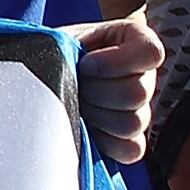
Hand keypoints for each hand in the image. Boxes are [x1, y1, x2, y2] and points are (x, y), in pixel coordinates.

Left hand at [62, 10, 161, 164]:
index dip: (114, 62)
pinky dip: (106, 142)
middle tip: (76, 88)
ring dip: (98, 116)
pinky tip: (88, 128)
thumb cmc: (51, 58)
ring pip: (133, 123)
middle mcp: (145, 76)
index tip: (85, 65)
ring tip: (78, 106)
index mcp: (135, 42)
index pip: (151, 53)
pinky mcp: (131, 141)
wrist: (39, 84)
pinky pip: (132, 149)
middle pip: (138, 93)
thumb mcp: (61, 40)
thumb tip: (109, 42)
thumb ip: (83, 43)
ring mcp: (141, 110)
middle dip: (97, 92)